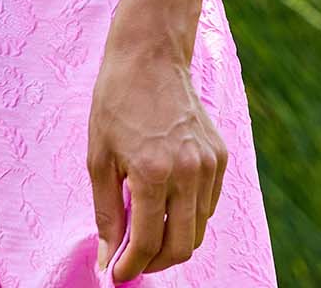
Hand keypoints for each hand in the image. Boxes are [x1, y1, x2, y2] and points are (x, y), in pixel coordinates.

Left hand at [87, 22, 227, 279]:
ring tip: (146, 231)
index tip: (116, 274)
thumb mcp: (99, 157)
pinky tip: (166, 204)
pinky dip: (189, 216)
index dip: (130, 266)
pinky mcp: (221, 155)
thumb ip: (107, 213)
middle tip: (132, 260)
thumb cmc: (117, 101)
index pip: (148, 242)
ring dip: (173, 241)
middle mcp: (188, 171)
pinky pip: (208, 204)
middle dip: (155, 262)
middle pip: (181, 246)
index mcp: (153, 171)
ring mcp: (209, 163)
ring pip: (199, 229)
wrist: (149, 54)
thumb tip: (107, 259)